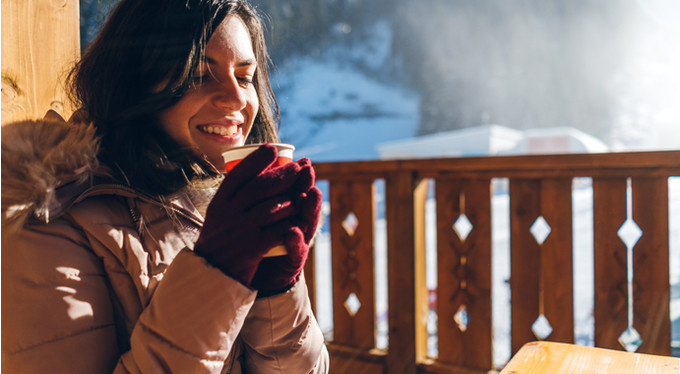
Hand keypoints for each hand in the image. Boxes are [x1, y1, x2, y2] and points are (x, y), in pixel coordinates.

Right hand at [193, 144, 314, 285]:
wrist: (211, 274)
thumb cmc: (220, 238)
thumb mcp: (219, 213)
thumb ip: (234, 195)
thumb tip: (253, 165)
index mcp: (219, 202)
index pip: (238, 174)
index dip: (256, 160)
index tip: (271, 149)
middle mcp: (228, 213)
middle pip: (259, 187)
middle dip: (282, 175)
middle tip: (299, 167)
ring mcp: (241, 230)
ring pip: (271, 208)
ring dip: (291, 198)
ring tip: (304, 192)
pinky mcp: (253, 248)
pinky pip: (277, 231)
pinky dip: (291, 224)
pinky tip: (301, 219)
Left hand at [250, 159, 321, 295]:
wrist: (251, 277)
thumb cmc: (253, 242)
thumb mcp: (253, 216)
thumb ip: (255, 196)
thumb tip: (246, 165)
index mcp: (286, 213)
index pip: (296, 191)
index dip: (300, 175)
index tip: (301, 159)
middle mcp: (295, 225)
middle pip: (305, 203)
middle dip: (307, 185)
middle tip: (307, 169)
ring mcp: (296, 243)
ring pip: (306, 223)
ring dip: (310, 208)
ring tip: (311, 193)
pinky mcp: (292, 262)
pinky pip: (295, 251)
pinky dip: (295, 241)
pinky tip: (293, 231)